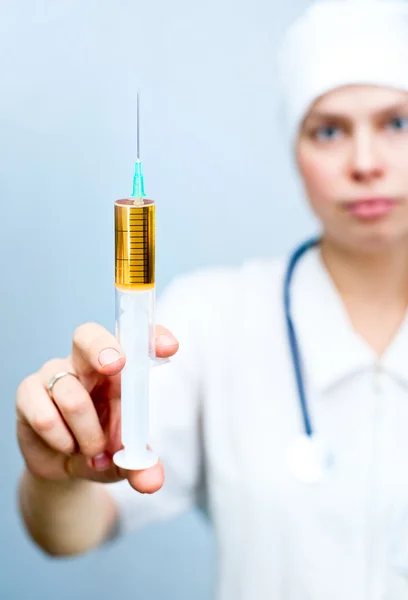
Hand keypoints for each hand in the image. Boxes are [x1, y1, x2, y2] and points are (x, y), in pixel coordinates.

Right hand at [16, 323, 178, 492]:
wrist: (66, 468)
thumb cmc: (104, 447)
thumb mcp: (127, 460)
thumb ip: (142, 468)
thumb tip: (151, 481)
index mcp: (119, 367)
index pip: (135, 338)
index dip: (151, 336)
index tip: (169, 348)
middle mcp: (85, 362)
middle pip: (87, 335)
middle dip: (103, 349)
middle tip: (116, 367)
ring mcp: (54, 374)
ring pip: (72, 396)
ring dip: (87, 434)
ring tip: (91, 449)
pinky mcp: (29, 393)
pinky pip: (45, 415)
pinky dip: (62, 440)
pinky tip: (66, 446)